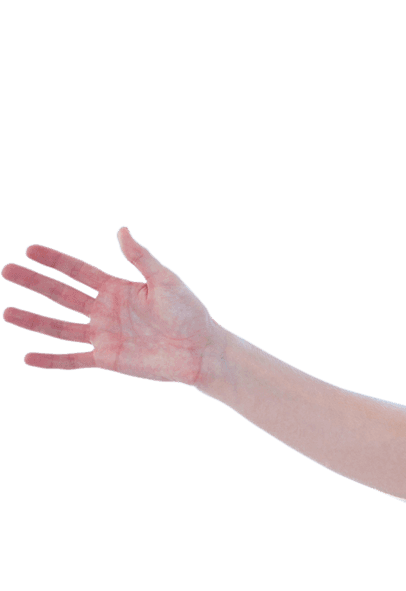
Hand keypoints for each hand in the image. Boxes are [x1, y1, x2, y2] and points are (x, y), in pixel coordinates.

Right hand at [2, 226, 222, 387]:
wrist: (201, 350)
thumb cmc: (189, 312)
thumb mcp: (165, 280)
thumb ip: (141, 258)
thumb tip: (121, 229)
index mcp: (118, 288)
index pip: (79, 271)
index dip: (55, 261)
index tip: (30, 250)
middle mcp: (105, 310)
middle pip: (62, 294)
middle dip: (35, 283)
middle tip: (6, 270)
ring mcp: (104, 335)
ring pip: (60, 327)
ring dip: (34, 320)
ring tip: (7, 312)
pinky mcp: (107, 359)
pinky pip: (73, 360)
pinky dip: (51, 360)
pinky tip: (27, 357)